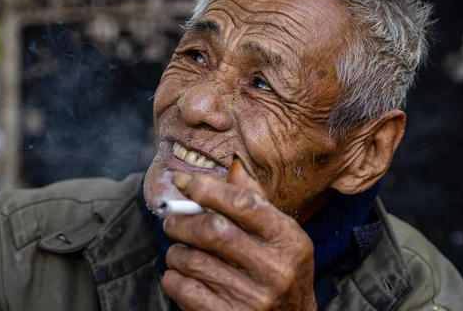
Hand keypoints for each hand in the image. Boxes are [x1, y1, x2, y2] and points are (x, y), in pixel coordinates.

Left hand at [161, 155, 316, 310]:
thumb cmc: (282, 274)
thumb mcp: (282, 238)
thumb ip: (256, 202)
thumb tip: (233, 165)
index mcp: (289, 240)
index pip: (243, 203)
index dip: (208, 188)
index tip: (184, 182)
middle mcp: (274, 269)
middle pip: (212, 229)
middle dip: (182, 221)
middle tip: (173, 220)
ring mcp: (252, 298)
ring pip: (191, 259)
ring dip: (176, 251)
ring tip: (181, 251)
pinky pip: (183, 288)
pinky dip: (173, 278)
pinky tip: (181, 276)